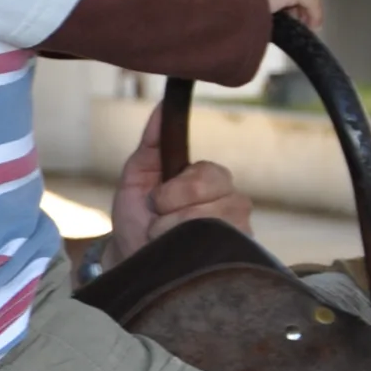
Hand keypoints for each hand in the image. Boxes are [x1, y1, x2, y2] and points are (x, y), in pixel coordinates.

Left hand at [105, 109, 251, 265]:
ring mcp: (239, 234)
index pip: (211, 175)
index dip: (179, 191)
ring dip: (179, 236)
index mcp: (211, 180)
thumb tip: (162, 107)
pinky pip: (224, 252)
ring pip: (219, 228)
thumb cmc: (136, 218)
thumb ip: (152, 142)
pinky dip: (193, 255)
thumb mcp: (137, 176)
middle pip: (221, 202)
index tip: (156, 202)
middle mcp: (233, 204)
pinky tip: (182, 258)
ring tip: (166, 242)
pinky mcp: (239, 261)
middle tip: (158, 224)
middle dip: (176, 215)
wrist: (131, 262)